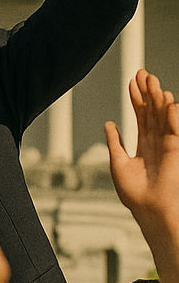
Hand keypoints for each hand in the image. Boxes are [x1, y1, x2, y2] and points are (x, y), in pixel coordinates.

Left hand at [106, 70, 178, 236]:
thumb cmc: (135, 194)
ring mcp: (167, 146)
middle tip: (142, 72)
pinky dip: (172, 116)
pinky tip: (168, 102)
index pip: (140, 117)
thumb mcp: (119, 164)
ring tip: (152, 80)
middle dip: (147, 93)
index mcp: (143, 147)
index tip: (132, 82)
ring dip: (158, 98)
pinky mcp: (176, 151)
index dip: (136, 99)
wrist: (149, 210)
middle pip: (152, 112)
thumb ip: (115, 143)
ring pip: (163, 117)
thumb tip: (109, 124)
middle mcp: (156, 143)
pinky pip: (174, 130)